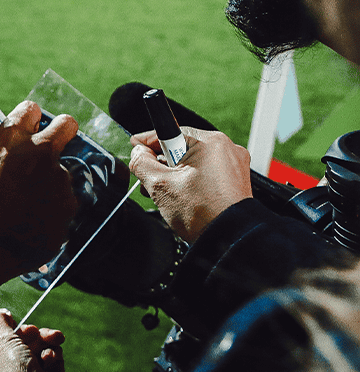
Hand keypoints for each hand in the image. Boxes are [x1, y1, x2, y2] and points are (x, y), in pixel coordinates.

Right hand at [0, 100, 78, 274]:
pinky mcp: (69, 206)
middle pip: (67, 125)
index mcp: (13, 139)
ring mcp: (59, 180)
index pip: (31, 110)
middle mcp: (41, 153)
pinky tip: (31, 222)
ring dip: (47, 184)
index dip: (29, 118)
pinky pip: (62, 202)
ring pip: (59, 174)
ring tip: (23, 208)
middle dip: (62, 130)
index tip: (29, 125)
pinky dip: (51, 210)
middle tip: (51, 144)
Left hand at [0, 309, 66, 371]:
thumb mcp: (1, 341)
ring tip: (53, 338)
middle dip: (29, 334)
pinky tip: (52, 357)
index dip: (3, 332)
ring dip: (45, 341)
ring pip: (36, 351)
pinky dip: (53, 354)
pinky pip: (50, 361)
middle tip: (34, 331)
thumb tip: (1, 314)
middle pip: (16, 345)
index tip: (13, 323)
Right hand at [130, 127, 252, 241]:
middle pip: (181, 148)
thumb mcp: (159, 185)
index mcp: (211, 142)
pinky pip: (207, 174)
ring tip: (170, 196)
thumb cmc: (203, 214)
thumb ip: (141, 162)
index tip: (136, 147)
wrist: (228, 239)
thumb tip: (138, 153)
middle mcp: (227, 149)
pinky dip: (192, 183)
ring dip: (176, 175)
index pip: (169, 131)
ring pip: (193, 163)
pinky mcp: (236, 182)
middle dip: (162, 164)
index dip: (147, 142)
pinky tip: (185, 199)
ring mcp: (234, 166)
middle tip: (152, 182)